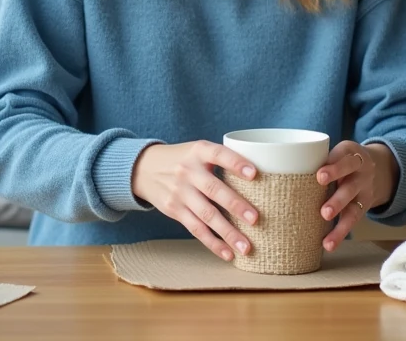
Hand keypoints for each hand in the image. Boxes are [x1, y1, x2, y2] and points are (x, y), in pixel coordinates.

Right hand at [132, 141, 260, 261]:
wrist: (143, 168)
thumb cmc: (183, 160)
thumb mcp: (197, 151)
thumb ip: (221, 160)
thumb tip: (262, 177)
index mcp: (198, 151)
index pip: (219, 155)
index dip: (236, 163)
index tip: (254, 174)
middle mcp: (188, 171)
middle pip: (213, 190)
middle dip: (235, 205)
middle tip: (255, 219)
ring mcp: (180, 192)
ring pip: (206, 215)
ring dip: (227, 232)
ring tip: (246, 247)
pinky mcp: (175, 210)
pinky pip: (196, 229)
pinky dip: (212, 243)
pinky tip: (228, 254)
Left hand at [316, 141, 398, 251]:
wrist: (378, 167)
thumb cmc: (342, 157)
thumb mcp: (336, 149)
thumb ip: (316, 156)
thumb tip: (276, 165)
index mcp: (350, 153)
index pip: (343, 159)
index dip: (333, 168)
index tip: (319, 176)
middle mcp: (361, 172)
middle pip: (351, 186)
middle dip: (338, 199)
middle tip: (324, 212)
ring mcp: (365, 191)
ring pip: (354, 207)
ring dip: (339, 223)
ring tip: (325, 234)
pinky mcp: (364, 207)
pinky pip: (353, 221)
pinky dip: (340, 233)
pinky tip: (328, 245)